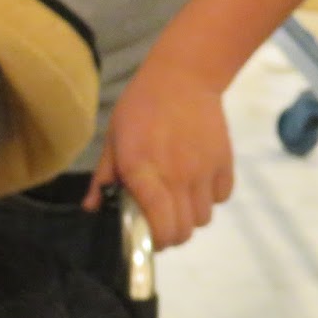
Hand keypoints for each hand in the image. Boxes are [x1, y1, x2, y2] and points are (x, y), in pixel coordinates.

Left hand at [82, 54, 234, 248]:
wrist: (183, 76)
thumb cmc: (140, 107)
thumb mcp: (112, 139)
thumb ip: (103, 178)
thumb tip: (92, 208)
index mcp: (144, 173)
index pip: (160, 227)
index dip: (154, 241)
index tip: (146, 235)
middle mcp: (177, 177)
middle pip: (184, 231)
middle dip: (171, 234)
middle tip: (161, 221)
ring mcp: (204, 171)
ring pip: (204, 218)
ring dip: (190, 216)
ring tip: (179, 199)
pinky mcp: (225, 162)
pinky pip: (222, 197)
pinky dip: (210, 198)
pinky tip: (198, 183)